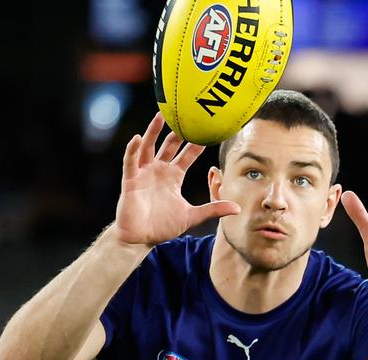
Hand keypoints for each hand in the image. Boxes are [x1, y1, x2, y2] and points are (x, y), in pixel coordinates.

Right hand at [115, 112, 239, 244]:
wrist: (140, 238)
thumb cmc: (162, 227)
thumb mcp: (192, 216)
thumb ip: (213, 209)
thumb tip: (237, 208)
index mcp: (173, 177)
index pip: (187, 155)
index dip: (197, 143)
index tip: (207, 129)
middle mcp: (159, 171)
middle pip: (169, 146)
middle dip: (177, 131)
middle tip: (187, 114)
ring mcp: (144, 174)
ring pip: (148, 147)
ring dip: (153, 131)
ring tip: (161, 114)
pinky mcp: (131, 181)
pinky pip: (131, 162)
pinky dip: (132, 150)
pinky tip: (137, 138)